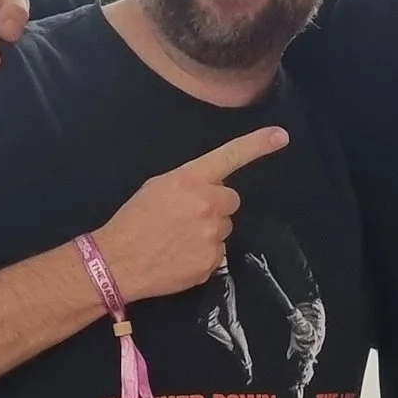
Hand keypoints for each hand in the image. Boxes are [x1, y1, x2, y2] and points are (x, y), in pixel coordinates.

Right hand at [92, 129, 289, 302]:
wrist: (118, 261)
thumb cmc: (133, 220)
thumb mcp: (157, 188)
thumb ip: (189, 184)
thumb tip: (209, 190)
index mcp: (190, 179)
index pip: (229, 156)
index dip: (256, 145)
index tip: (280, 136)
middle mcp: (207, 204)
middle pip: (231, 201)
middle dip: (216, 207)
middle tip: (188, 218)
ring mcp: (212, 234)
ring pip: (224, 228)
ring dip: (209, 232)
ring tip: (179, 239)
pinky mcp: (212, 261)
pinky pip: (217, 254)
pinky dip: (203, 256)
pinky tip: (180, 256)